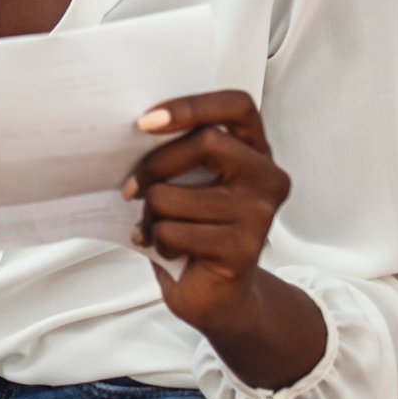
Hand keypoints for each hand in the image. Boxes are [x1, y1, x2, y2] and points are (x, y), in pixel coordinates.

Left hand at [126, 89, 294, 333]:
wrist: (215, 293)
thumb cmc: (193, 226)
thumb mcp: (189, 181)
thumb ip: (180, 152)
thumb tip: (130, 129)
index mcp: (255, 150)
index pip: (237, 105)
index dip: (192, 105)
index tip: (146, 121)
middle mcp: (268, 177)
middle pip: (204, 142)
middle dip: (154, 164)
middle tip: (130, 188)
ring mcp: (260, 214)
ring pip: (174, 194)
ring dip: (150, 214)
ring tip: (155, 227)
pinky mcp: (243, 249)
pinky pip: (175, 231)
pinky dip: (157, 241)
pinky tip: (168, 250)